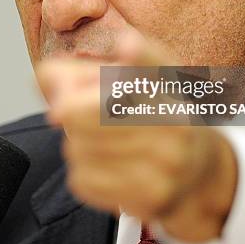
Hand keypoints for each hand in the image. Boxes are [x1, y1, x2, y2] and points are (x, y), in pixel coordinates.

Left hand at [35, 31, 237, 242]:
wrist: (200, 173)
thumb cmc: (153, 119)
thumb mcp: (132, 83)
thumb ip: (82, 72)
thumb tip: (44, 80)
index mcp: (170, 85)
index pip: (158, 65)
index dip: (142, 55)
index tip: (128, 46)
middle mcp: (176, 121)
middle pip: (87, 109)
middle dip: (68, 109)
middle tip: (73, 109)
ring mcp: (167, 163)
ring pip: (79, 147)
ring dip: (76, 142)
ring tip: (101, 141)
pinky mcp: (153, 197)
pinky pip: (82, 180)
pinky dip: (82, 171)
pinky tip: (107, 166)